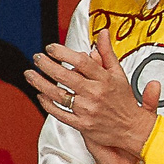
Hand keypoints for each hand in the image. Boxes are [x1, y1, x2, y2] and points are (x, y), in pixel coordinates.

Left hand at [27, 29, 162, 160]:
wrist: (133, 130)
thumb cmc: (124, 102)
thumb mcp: (120, 75)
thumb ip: (108, 54)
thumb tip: (103, 34)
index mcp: (106, 80)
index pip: (81, 61)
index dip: (63, 52)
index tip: (51, 48)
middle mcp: (96, 94)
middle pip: (65, 76)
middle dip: (46, 65)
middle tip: (37, 58)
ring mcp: (88, 110)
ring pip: (58, 95)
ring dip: (40, 83)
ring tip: (30, 74)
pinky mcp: (82, 124)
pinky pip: (59, 113)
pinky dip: (47, 104)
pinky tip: (40, 95)